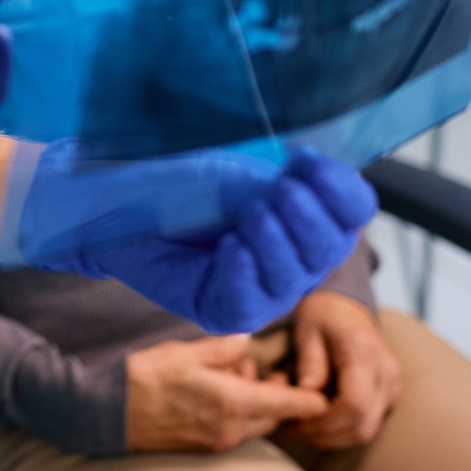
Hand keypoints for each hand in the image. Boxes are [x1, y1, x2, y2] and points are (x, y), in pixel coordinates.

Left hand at [76, 151, 377, 334]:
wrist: (118, 201)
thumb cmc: (180, 182)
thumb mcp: (237, 172)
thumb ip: (285, 178)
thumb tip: (322, 166)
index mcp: (306, 217)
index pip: (353, 209)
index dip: (340, 189)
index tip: (305, 160)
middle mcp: (292, 258)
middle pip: (332, 246)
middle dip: (311, 219)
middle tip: (280, 192)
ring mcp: (261, 289)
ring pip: (294, 276)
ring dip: (278, 243)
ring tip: (252, 214)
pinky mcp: (222, 310)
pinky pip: (249, 301)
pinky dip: (246, 271)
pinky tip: (232, 248)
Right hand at [125, 335, 329, 452]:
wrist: (108, 412)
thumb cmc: (144, 378)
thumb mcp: (186, 351)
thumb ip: (224, 347)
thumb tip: (247, 341)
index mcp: (232, 403)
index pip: (289, 405)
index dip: (310, 399)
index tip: (323, 391)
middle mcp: (230, 429)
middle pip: (275, 417)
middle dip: (275, 395)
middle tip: (253, 368)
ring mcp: (217, 443)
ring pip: (255, 424)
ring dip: (254, 403)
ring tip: (228, 375)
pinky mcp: (204, 449)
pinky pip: (236, 431)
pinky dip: (238, 414)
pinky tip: (215, 393)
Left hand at [289, 292, 400, 448]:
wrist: (347, 307)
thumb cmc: (323, 316)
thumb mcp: (307, 332)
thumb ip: (309, 364)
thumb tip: (307, 398)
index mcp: (365, 353)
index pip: (353, 405)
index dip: (325, 422)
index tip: (298, 421)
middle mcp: (386, 373)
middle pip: (362, 425)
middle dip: (326, 435)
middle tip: (295, 429)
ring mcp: (393, 385)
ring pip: (367, 430)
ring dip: (334, 437)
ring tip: (304, 428)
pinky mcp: (391, 394)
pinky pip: (369, 423)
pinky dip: (344, 429)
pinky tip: (321, 422)